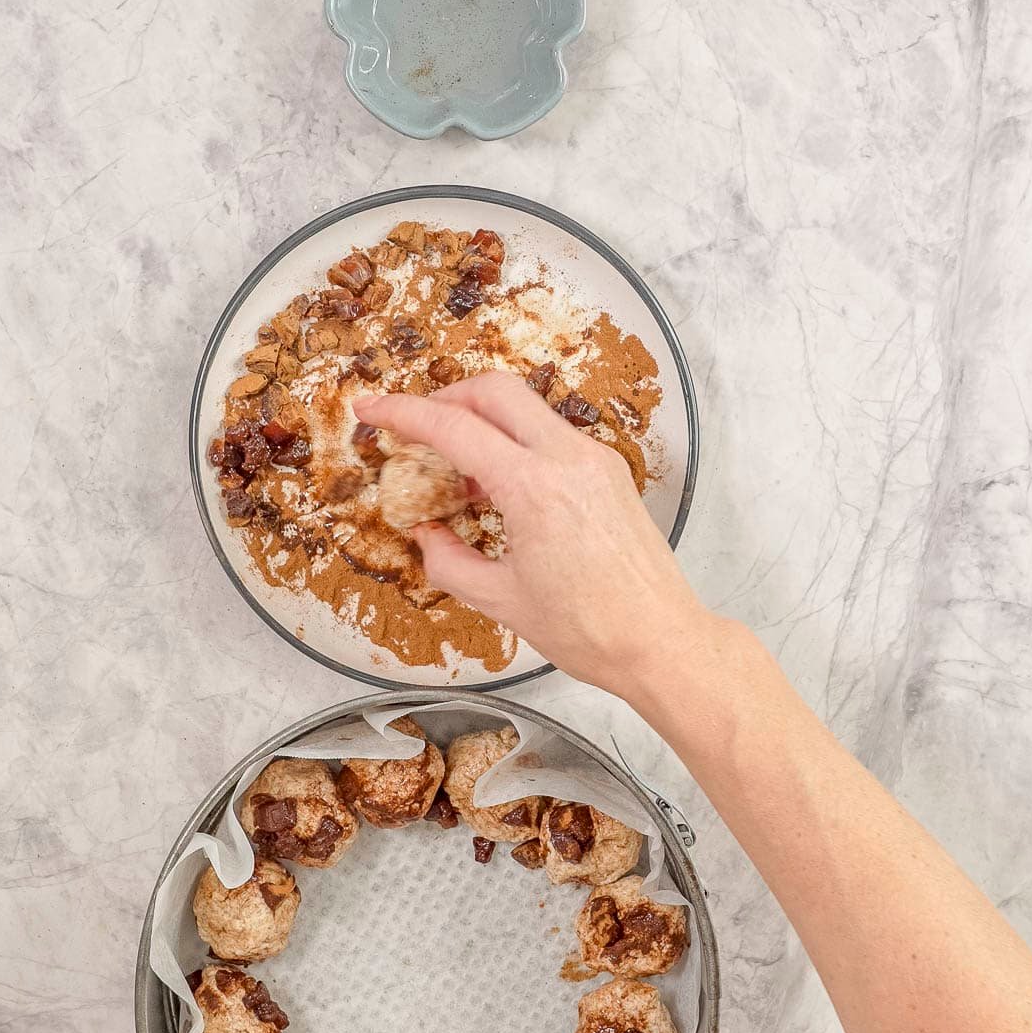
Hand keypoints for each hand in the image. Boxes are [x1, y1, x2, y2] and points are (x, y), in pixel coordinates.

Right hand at [353, 372, 711, 691]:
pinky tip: (500, 488)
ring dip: (483, 423)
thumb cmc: (590, 630)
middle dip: (446, 397)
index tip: (371, 408)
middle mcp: (569, 459)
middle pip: (495, 390)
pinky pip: (552, 437)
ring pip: (526, 409)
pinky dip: (516, 445)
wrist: (661, 642)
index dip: (402, 412)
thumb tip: (425, 533)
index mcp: (535, 488)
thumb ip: (448, 560)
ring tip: (457, 475)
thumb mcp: (501, 601)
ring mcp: (596, 461)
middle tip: (416, 428)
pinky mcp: (611, 473)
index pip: (454, 427)